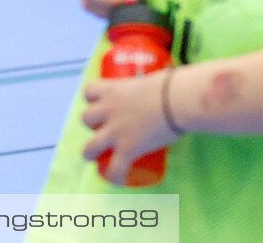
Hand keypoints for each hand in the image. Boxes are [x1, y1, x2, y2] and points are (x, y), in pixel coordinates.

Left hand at [80, 70, 180, 184]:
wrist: (176, 101)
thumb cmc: (171, 87)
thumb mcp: (152, 81)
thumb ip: (154, 88)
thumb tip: (169, 93)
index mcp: (112, 91)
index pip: (89, 92)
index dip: (91, 99)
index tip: (99, 103)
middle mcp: (108, 111)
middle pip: (85, 119)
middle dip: (91, 125)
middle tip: (105, 128)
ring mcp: (116, 131)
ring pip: (90, 146)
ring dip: (90, 152)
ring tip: (95, 157)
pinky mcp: (128, 149)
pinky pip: (115, 168)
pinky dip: (115, 176)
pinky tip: (117, 180)